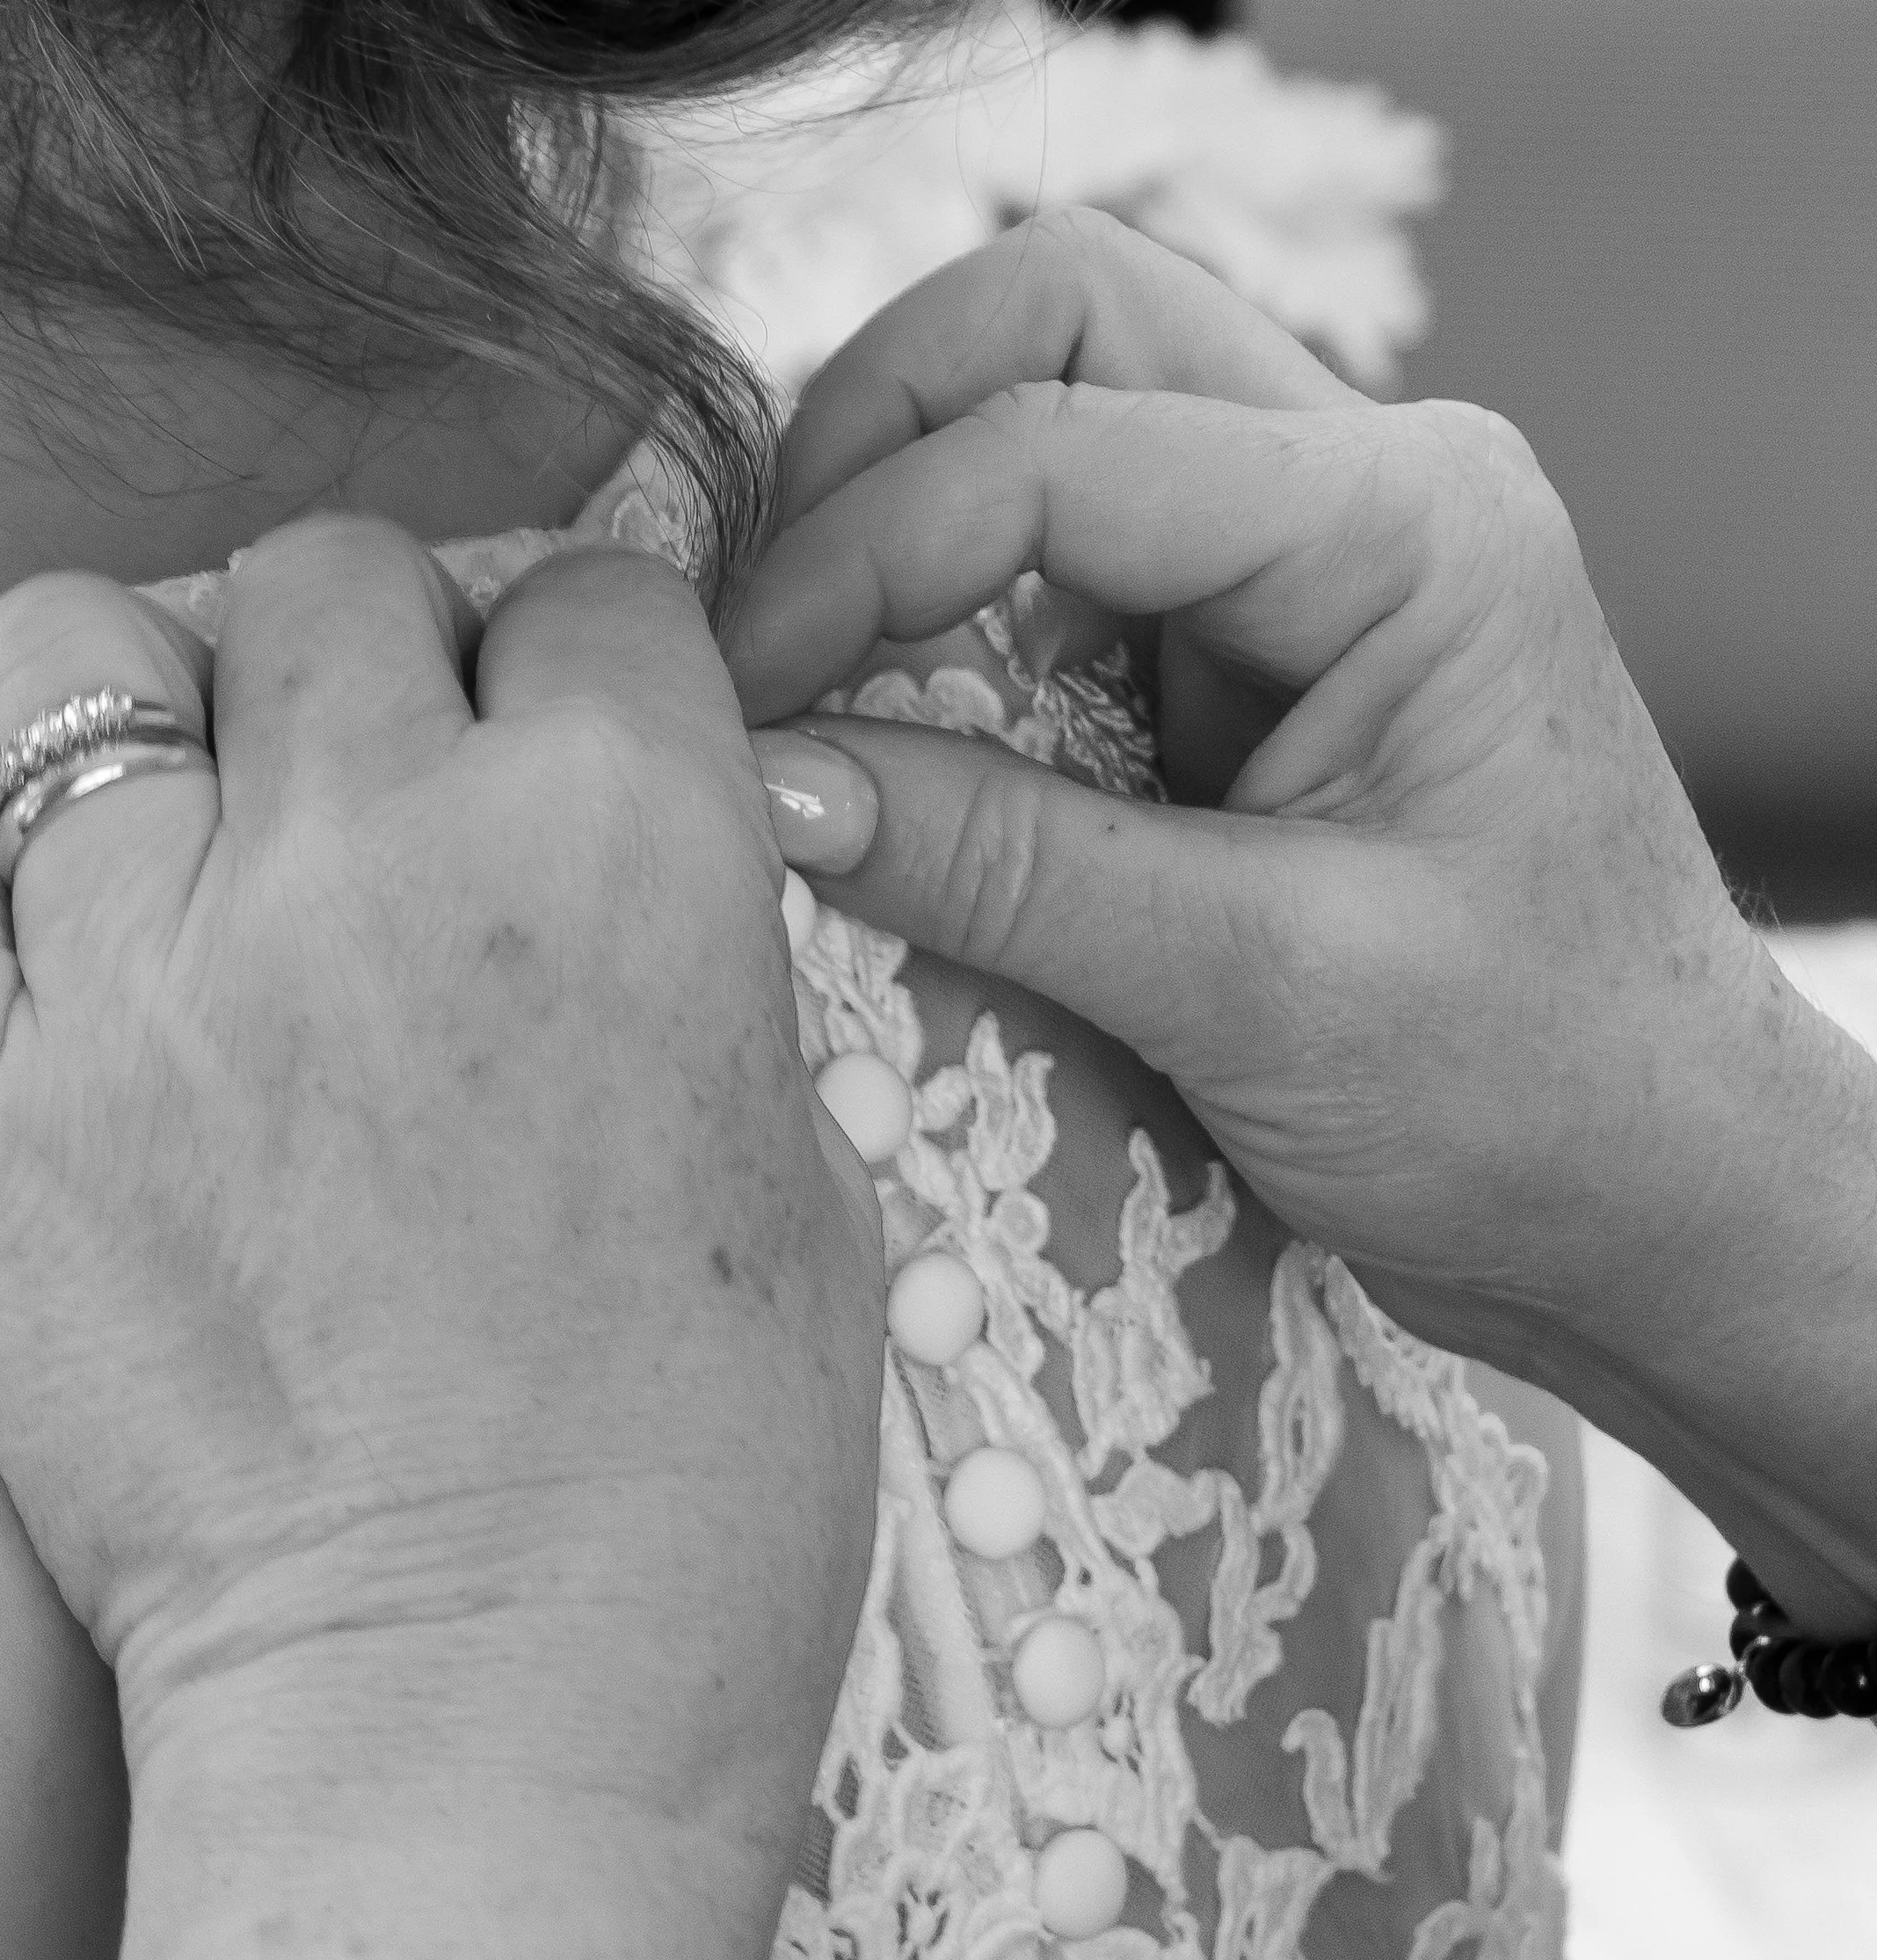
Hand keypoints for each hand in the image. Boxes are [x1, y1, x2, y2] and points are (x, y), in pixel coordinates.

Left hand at [0, 520, 888, 1959]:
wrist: (483, 1738)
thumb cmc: (694, 1512)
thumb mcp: (805, 1196)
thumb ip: (697, 976)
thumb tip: (605, 883)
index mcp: (629, 850)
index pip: (589, 597)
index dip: (588, 672)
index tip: (570, 746)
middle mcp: (374, 857)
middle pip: (325, 581)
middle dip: (369, 665)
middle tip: (383, 802)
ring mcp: (145, 976)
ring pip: (65, 652)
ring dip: (134, 711)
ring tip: (179, 836)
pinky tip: (20, 920)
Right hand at [729, 214, 1876, 1625]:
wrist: (1650, 1205)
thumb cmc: (1532, 1100)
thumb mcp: (1261, 992)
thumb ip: (1010, 872)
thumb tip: (769, 786)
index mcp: (1407, 525)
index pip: (1065, 439)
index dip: (866, 551)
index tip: (740, 706)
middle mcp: (1359, 492)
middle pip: (1054, 323)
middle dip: (873, 447)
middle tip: (761, 639)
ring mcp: (1302, 571)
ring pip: (1043, 423)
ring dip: (900, 538)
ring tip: (803, 703)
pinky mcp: (1247, 672)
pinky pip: (1054, 588)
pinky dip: (943, 645)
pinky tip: (886, 759)